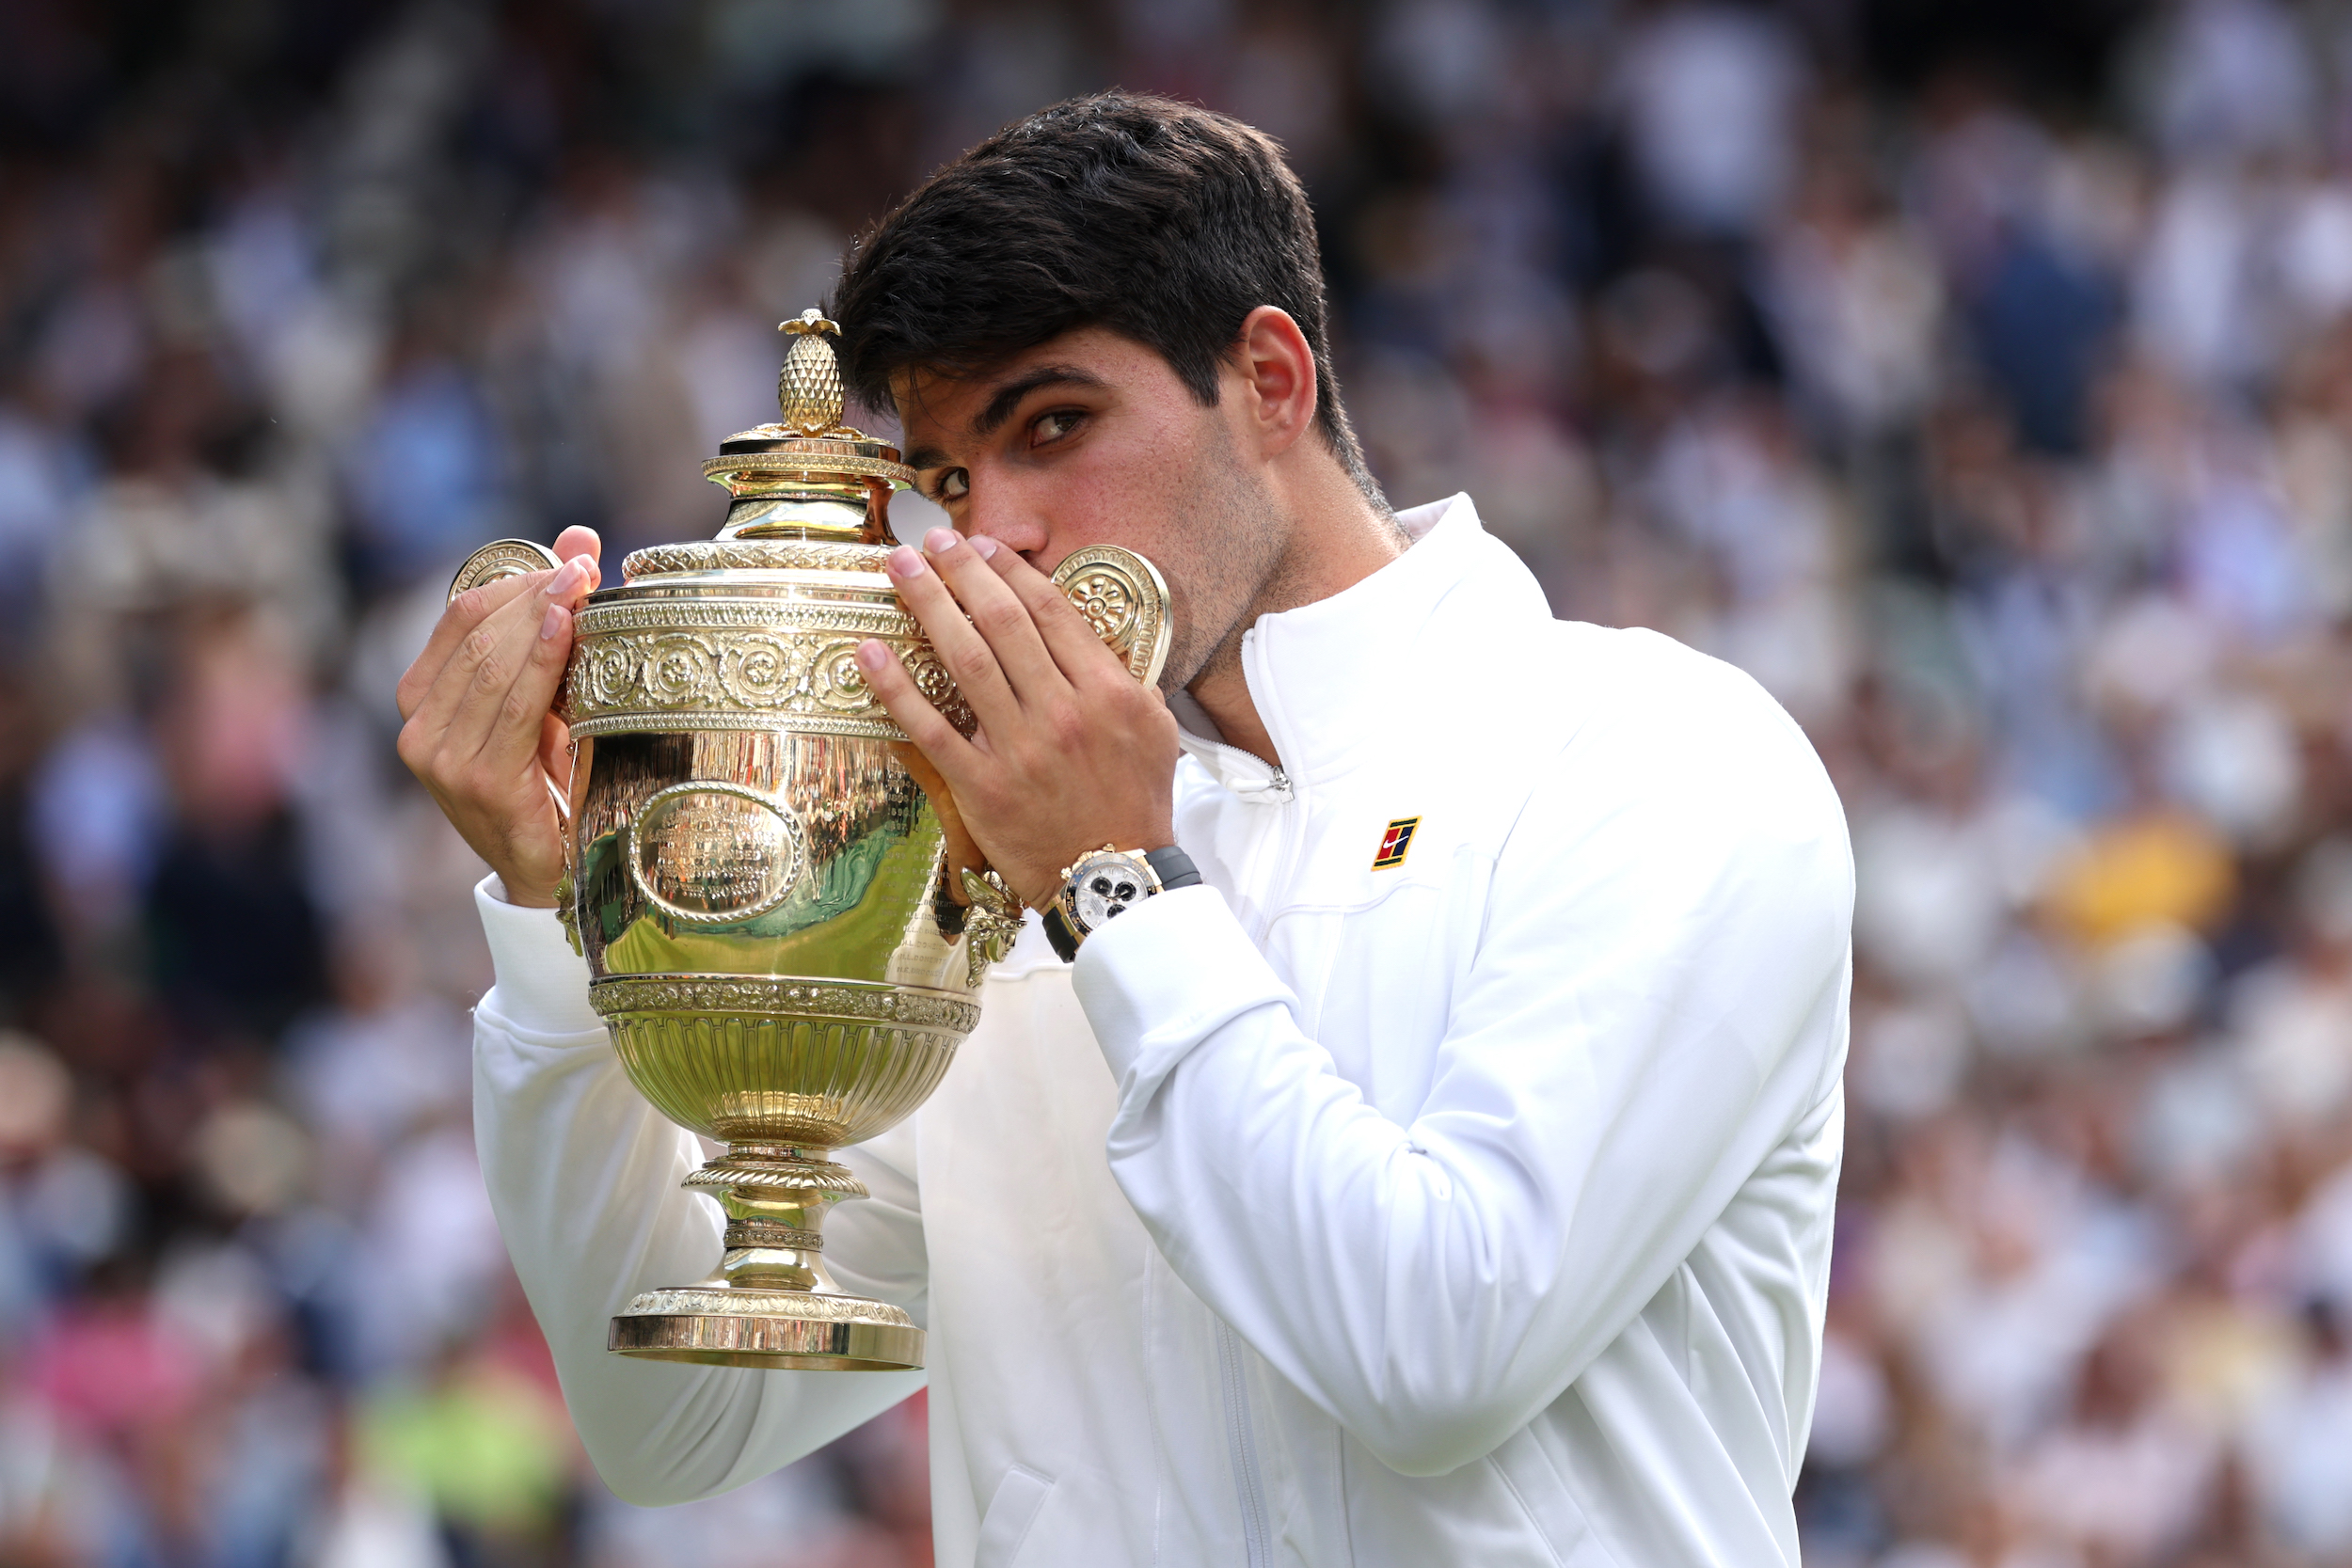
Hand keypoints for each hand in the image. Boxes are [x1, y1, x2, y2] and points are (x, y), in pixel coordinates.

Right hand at [396, 527, 603, 907]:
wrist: (549, 870)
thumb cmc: (548, 779)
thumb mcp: (547, 695)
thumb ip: (553, 620)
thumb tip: (579, 538)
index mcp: (421, 699)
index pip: (459, 617)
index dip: (513, 581)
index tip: (569, 560)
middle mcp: (419, 728)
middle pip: (477, 636)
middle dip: (534, 595)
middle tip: (583, 568)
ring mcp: (442, 757)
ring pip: (493, 666)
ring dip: (542, 620)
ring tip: (583, 587)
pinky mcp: (476, 780)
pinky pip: (513, 706)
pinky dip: (542, 663)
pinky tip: (569, 630)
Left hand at [856, 528, 1181, 910]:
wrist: (1115, 877)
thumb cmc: (1135, 803)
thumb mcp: (1156, 730)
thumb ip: (1126, 678)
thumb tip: (1089, 635)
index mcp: (1107, 692)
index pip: (1051, 613)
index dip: (1011, 571)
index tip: (982, 545)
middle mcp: (1063, 712)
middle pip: (1002, 623)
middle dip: (962, 572)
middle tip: (931, 541)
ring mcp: (1020, 748)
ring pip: (965, 661)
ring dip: (929, 606)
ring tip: (900, 568)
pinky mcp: (982, 785)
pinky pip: (930, 728)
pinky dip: (897, 687)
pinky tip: (870, 652)